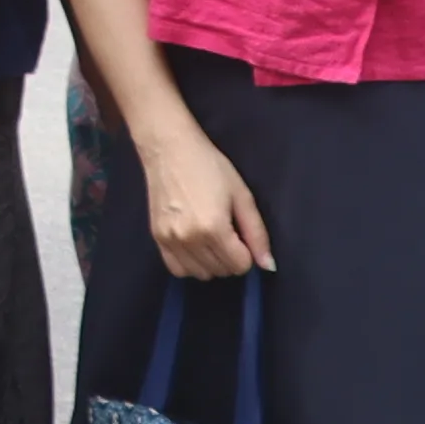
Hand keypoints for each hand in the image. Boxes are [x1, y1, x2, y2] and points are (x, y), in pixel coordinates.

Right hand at [142, 122, 275, 280]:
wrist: (169, 150)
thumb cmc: (210, 166)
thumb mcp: (241, 195)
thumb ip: (257, 233)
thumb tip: (268, 265)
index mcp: (214, 228)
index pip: (240, 265)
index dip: (247, 252)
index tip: (241, 233)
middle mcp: (190, 239)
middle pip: (222, 270)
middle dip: (231, 257)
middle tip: (227, 231)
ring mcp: (170, 240)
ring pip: (201, 274)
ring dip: (212, 262)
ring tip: (211, 238)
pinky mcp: (156, 238)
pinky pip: (177, 270)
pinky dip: (190, 264)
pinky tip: (195, 246)